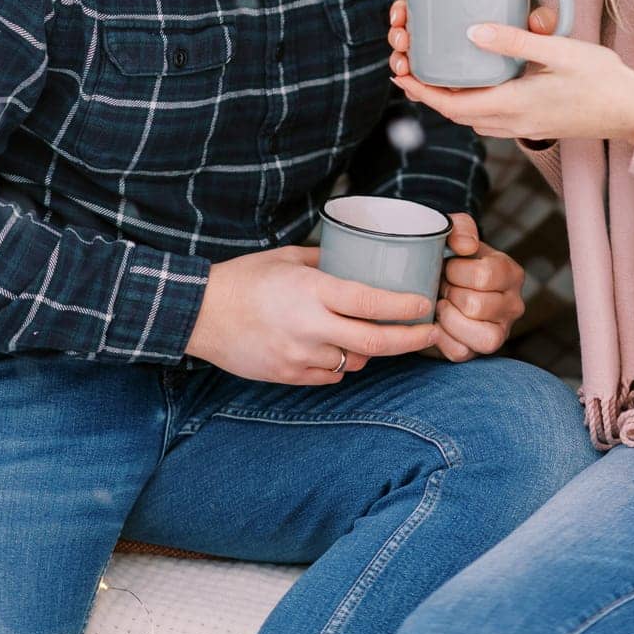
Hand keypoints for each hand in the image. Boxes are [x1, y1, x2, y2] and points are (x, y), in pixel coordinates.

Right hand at [184, 245, 437, 383]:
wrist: (200, 314)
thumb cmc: (245, 278)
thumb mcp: (288, 258)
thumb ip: (325, 262)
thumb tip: (356, 259)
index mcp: (312, 291)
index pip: (370, 303)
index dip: (404, 308)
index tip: (426, 306)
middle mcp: (309, 326)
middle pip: (374, 343)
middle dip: (410, 340)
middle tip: (433, 332)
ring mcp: (299, 355)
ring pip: (353, 362)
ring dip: (371, 352)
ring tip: (380, 336)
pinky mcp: (287, 375)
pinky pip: (329, 375)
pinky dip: (341, 363)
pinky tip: (341, 348)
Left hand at [388, 0, 633, 143]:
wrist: (633, 110)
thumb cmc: (601, 80)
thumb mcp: (558, 52)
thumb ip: (514, 42)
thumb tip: (471, 31)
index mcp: (512, 106)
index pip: (451, 106)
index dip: (421, 90)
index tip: (401, 72)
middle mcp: (511, 122)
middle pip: (455, 111)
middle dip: (428, 89)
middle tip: (411, 61)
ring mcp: (521, 125)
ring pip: (470, 114)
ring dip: (448, 95)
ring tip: (434, 67)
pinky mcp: (531, 122)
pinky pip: (488, 113)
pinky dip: (470, 97)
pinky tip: (473, 76)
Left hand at [432, 213, 525, 361]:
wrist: (435, 283)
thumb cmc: (449, 258)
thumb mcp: (454, 234)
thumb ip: (460, 228)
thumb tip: (465, 247)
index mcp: (511, 273)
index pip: (484, 276)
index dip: (456, 272)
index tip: (446, 266)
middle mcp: (514, 305)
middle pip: (476, 306)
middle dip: (449, 294)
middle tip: (441, 287)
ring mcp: (501, 331)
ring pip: (477, 335)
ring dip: (448, 318)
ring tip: (441, 305)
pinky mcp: (481, 352)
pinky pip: (461, 352)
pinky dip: (443, 338)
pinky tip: (437, 323)